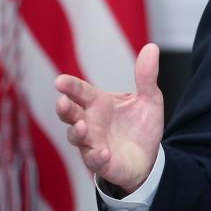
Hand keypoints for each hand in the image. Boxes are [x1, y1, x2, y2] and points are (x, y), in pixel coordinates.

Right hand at [54, 43, 164, 194]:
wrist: (149, 156)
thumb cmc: (140, 125)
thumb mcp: (149, 98)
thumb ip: (146, 76)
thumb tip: (152, 47)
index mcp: (99, 103)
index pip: (81, 92)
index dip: (70, 86)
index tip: (59, 81)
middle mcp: (90, 123)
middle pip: (70, 114)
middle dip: (64, 109)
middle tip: (62, 102)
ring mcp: (92, 143)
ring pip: (76, 138)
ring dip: (77, 133)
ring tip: (82, 126)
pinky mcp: (101, 163)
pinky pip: (94, 161)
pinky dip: (97, 157)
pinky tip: (104, 153)